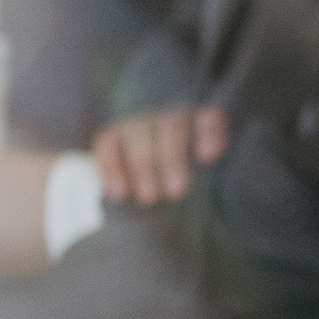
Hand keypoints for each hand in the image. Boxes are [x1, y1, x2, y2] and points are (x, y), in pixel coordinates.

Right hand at [92, 105, 226, 204]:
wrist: (142, 188)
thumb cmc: (181, 183)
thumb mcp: (203, 181)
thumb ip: (209, 177)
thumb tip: (210, 169)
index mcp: (198, 125)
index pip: (209, 119)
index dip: (210, 133)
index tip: (209, 156)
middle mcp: (168, 119)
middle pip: (172, 129)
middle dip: (173, 159)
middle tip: (177, 193)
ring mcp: (137, 125)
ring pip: (140, 135)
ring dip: (143, 165)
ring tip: (149, 199)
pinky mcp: (111, 137)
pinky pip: (108, 145)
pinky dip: (112, 168)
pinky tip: (118, 192)